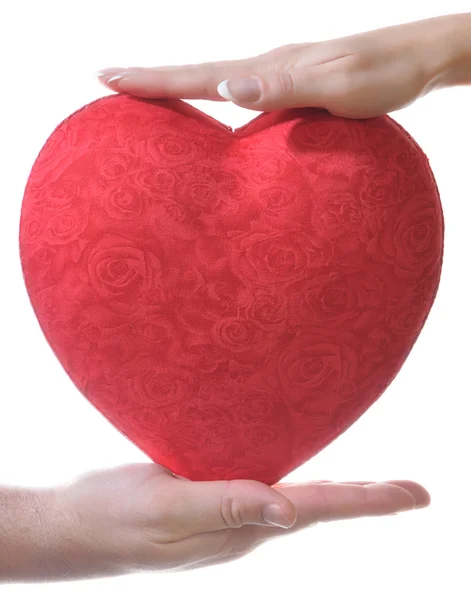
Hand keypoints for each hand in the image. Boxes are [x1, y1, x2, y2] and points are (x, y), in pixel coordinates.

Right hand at [53, 463, 429, 576]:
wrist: (77, 525)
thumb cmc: (116, 520)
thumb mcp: (168, 512)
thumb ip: (225, 508)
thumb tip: (289, 513)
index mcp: (241, 528)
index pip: (318, 508)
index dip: (370, 500)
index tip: (417, 496)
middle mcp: (244, 521)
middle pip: (318, 506)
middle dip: (366, 499)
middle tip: (412, 492)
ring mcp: (227, 510)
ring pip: (293, 495)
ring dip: (335, 490)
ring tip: (370, 487)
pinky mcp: (209, 493)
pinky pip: (262, 481)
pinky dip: (292, 472)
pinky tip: (296, 466)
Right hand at [94, 15, 449, 117]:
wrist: (417, 60)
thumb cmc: (383, 75)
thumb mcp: (335, 84)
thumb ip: (282, 86)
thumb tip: (227, 87)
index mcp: (269, 68)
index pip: (199, 73)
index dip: (153, 77)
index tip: (109, 76)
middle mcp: (267, 69)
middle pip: (199, 73)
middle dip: (153, 79)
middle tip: (110, 81)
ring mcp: (279, 76)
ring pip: (218, 82)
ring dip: (180, 88)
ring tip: (147, 96)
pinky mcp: (293, 87)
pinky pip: (242, 94)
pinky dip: (215, 97)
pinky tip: (214, 107)